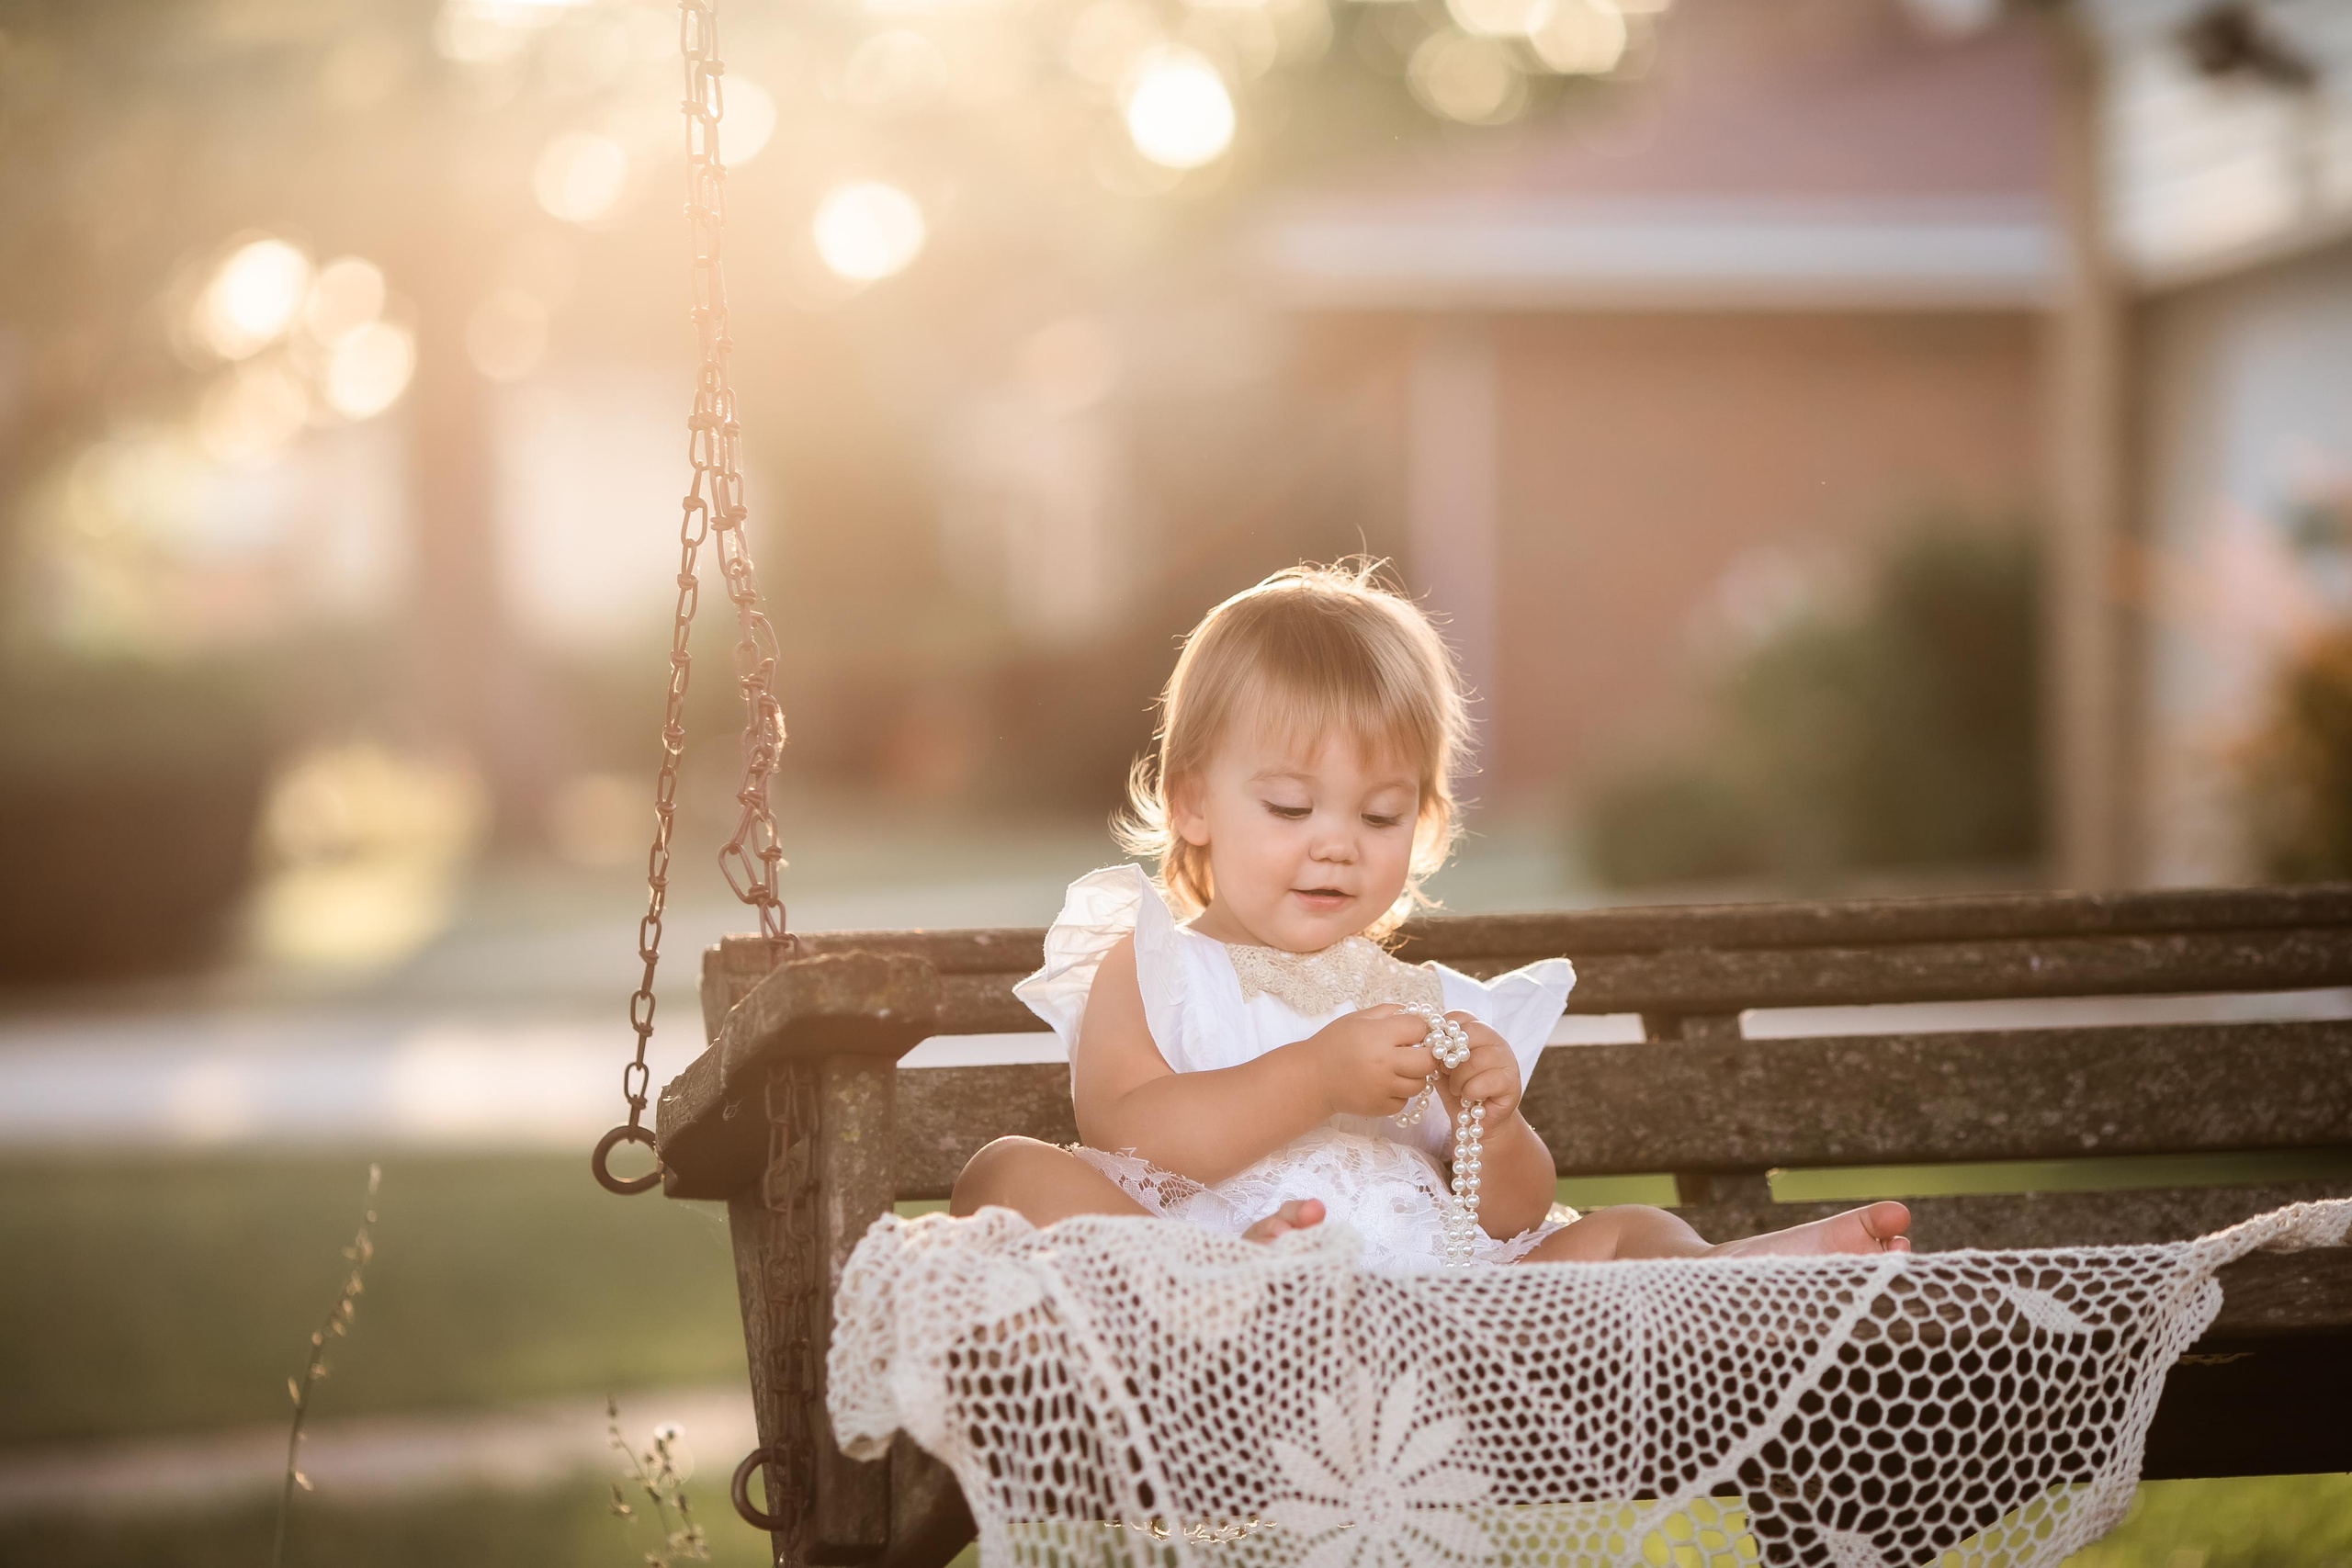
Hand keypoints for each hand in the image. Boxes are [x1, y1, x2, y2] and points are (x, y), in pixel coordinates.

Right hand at [1304, 1004, 1439, 1118]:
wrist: (1312, 1077)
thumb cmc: (1334, 1044)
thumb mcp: (1357, 1018)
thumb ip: (1388, 1012)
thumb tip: (1416, 1014)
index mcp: (1378, 1035)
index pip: (1419, 1028)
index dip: (1417, 1027)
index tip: (1408, 1031)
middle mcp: (1384, 1063)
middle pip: (1429, 1061)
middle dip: (1426, 1054)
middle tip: (1413, 1052)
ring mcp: (1383, 1088)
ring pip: (1420, 1084)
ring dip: (1413, 1075)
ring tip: (1397, 1069)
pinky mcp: (1380, 1107)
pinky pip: (1404, 1101)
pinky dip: (1399, 1093)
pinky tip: (1385, 1084)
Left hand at [1433, 1014, 1522, 1121]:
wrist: (1474, 1120)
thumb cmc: (1457, 1088)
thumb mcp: (1441, 1065)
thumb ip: (1435, 1049)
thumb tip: (1423, 1039)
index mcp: (1478, 1031)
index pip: (1459, 1017)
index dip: (1442, 1034)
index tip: (1436, 1053)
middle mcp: (1495, 1040)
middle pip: (1469, 1033)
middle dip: (1450, 1056)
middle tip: (1445, 1072)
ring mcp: (1507, 1060)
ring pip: (1475, 1060)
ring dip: (1458, 1080)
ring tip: (1457, 1090)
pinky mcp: (1512, 1083)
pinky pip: (1485, 1082)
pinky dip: (1470, 1092)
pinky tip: (1469, 1098)